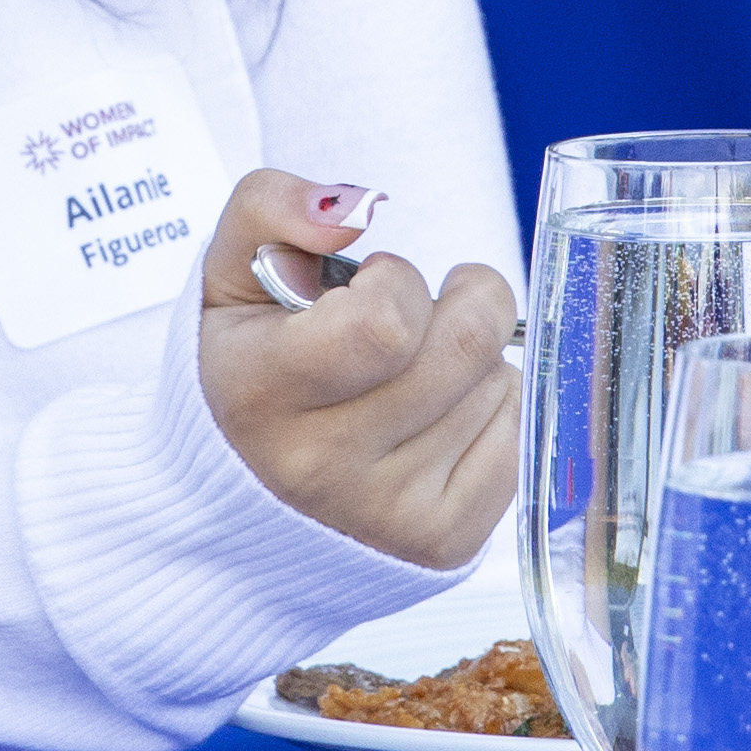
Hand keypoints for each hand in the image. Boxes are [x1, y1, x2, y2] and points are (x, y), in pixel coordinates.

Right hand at [198, 172, 520, 568]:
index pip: (385, 323)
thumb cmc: (252, 365)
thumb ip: (273, 207)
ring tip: (421, 369)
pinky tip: (444, 414)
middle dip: (462, 302)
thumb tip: (356, 208)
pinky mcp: (441, 543)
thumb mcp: (231, 272)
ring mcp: (385, 514)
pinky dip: (495, 410)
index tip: (371, 285)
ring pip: (498, 389)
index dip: (395, 283)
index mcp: (260, 393)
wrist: (244, 493)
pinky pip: (519, 442)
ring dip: (475, 359)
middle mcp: (320, 467)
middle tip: (423, 309)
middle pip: (463, 350)